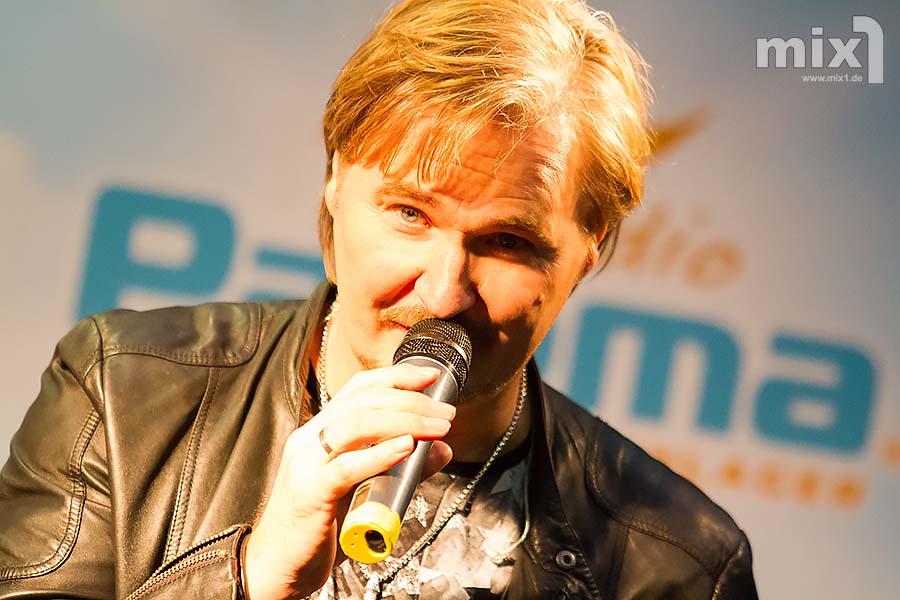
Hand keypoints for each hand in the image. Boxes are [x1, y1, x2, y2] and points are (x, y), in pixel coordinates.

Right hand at [243, 363, 455, 599]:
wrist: (277, 566)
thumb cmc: (318, 528)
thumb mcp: (365, 491)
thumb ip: (403, 468)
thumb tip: (441, 449)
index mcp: (320, 433)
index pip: (359, 389)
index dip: (396, 377)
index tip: (430, 377)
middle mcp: (310, 440)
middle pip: (362, 401)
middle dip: (410, 400)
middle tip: (444, 412)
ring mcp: (306, 464)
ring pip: (355, 424)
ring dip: (404, 421)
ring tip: (435, 427)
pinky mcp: (310, 492)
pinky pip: (347, 466)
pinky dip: (380, 453)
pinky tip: (406, 447)